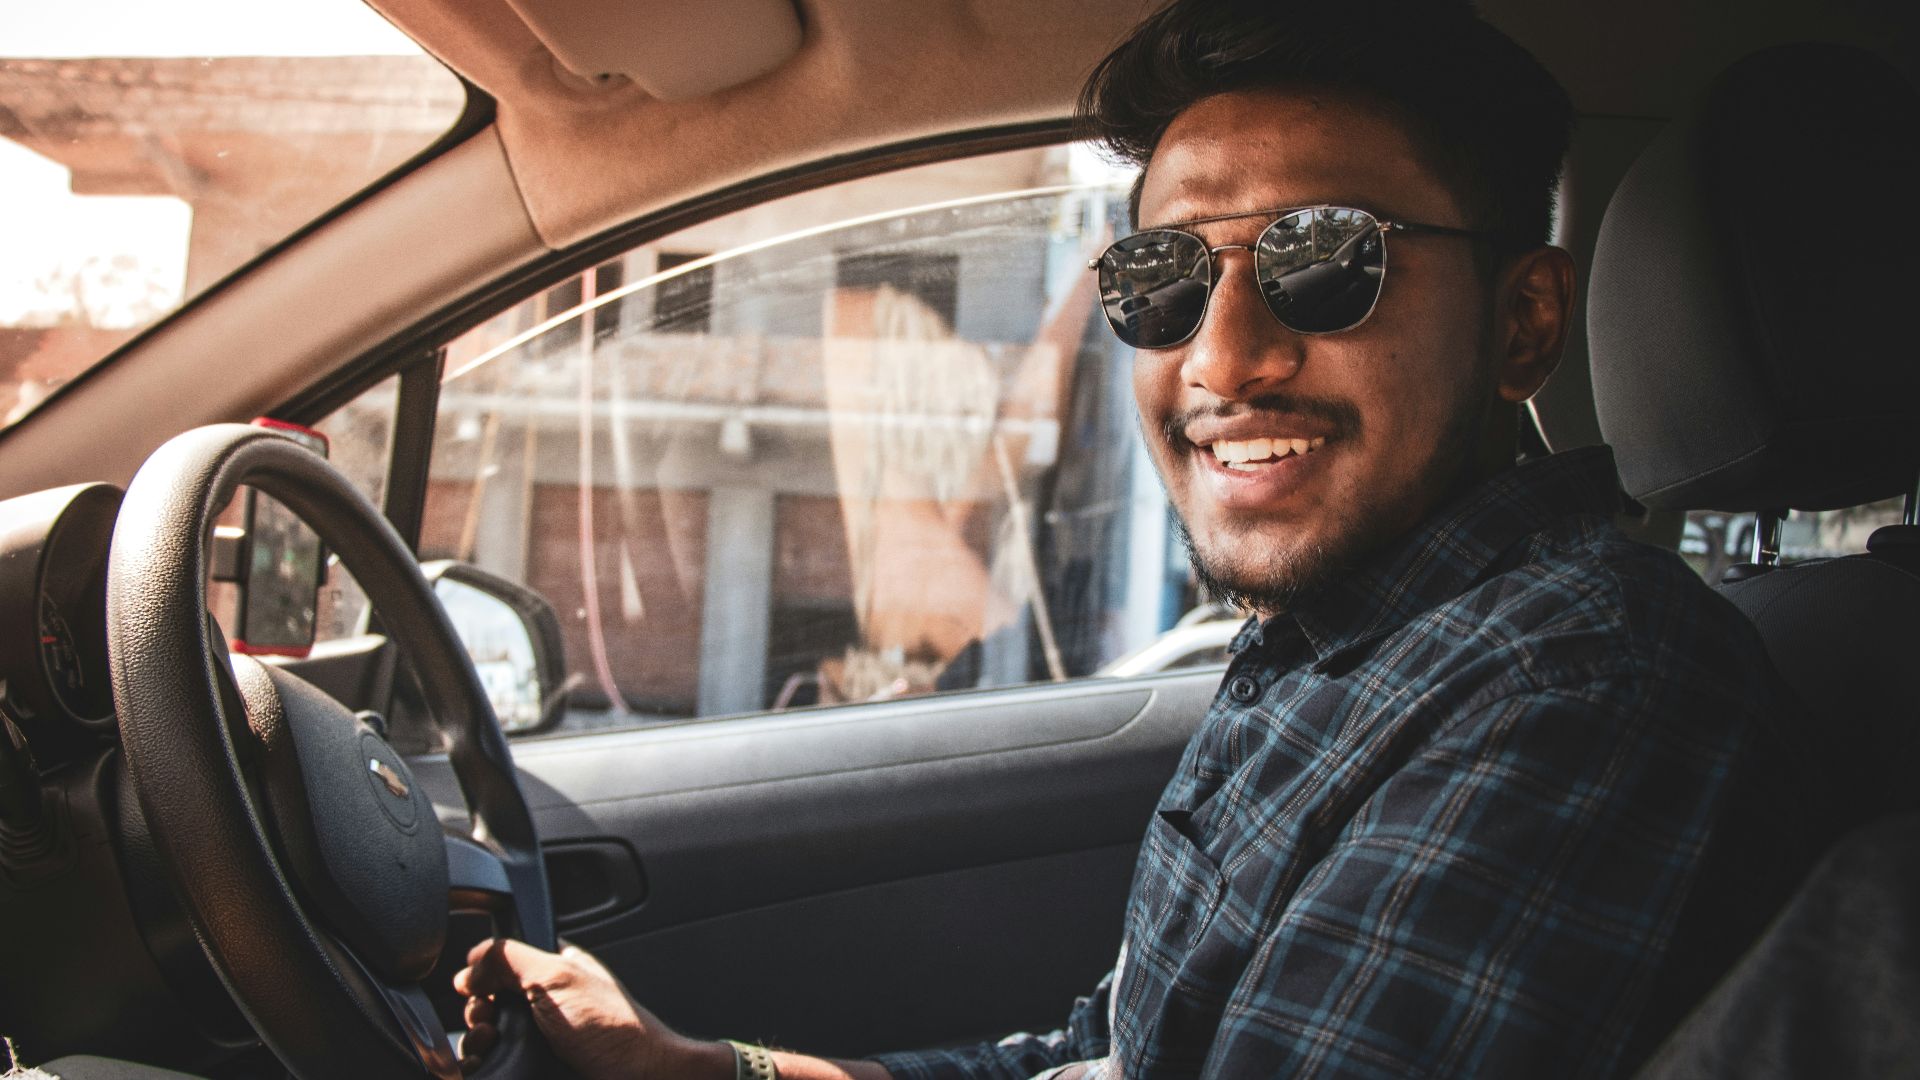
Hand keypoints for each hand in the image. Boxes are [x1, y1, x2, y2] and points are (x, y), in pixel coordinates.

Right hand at [453, 937, 724, 1078]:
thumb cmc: (613, 1029)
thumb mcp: (558, 977)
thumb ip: (512, 959)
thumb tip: (472, 959)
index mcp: (556, 969)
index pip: (507, 960)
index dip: (485, 970)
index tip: (473, 983)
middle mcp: (546, 1003)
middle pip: (490, 1000)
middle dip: (477, 1008)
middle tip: (486, 1017)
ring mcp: (539, 1039)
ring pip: (487, 1036)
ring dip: (475, 1039)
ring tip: (487, 1041)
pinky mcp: (533, 1066)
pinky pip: (493, 1064)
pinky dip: (480, 1064)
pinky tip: (481, 1063)